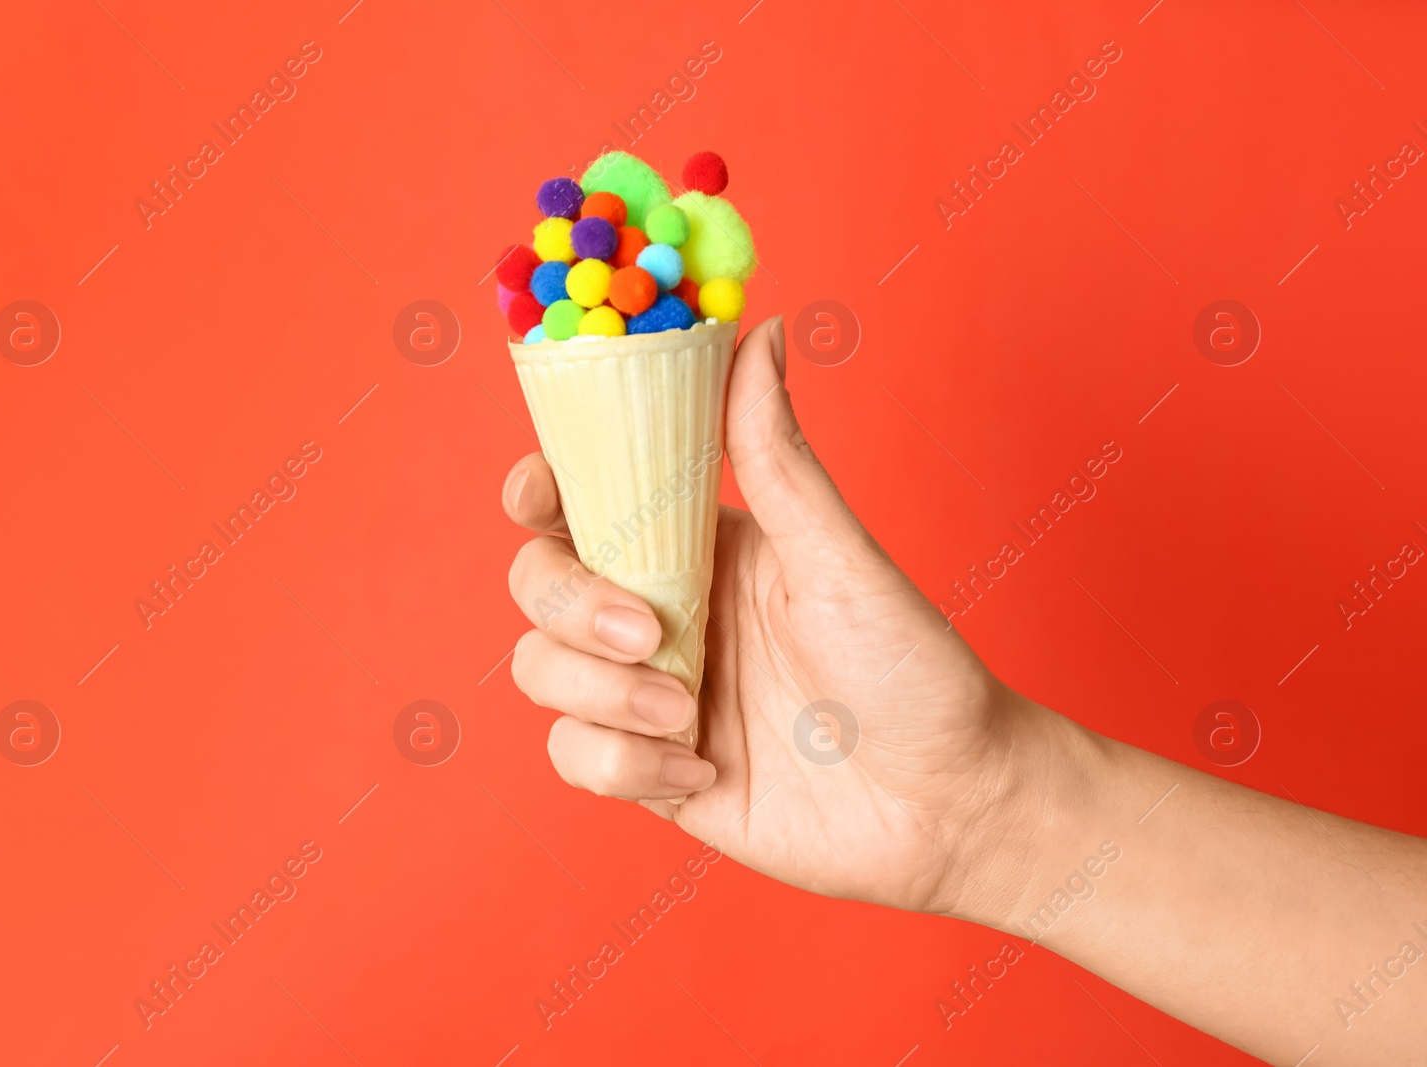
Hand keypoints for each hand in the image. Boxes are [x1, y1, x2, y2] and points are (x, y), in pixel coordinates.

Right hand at [502, 315, 1026, 913]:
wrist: (947, 806)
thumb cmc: (911, 670)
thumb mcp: (838, 558)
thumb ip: (776, 456)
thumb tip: (759, 330)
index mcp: (695, 544)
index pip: (581, 499)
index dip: (538, 489)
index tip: (537, 494)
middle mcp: (658, 611)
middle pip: (538, 583)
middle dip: (571, 606)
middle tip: (651, 635)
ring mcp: (647, 692)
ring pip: (540, 670)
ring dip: (601, 694)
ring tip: (691, 716)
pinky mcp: (648, 769)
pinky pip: (575, 756)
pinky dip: (622, 764)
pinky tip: (702, 769)